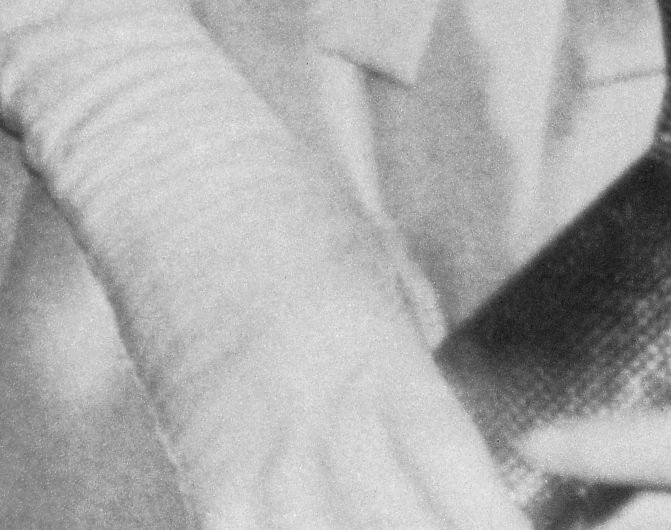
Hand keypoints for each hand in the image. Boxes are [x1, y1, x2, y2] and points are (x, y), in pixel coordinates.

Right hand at [147, 213, 533, 529]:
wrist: (179, 176)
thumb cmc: (289, 204)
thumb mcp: (379, 266)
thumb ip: (415, 348)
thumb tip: (443, 409)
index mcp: (385, 362)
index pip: (455, 466)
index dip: (490, 521)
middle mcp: (331, 420)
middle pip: (401, 528)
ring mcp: (265, 456)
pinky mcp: (207, 475)